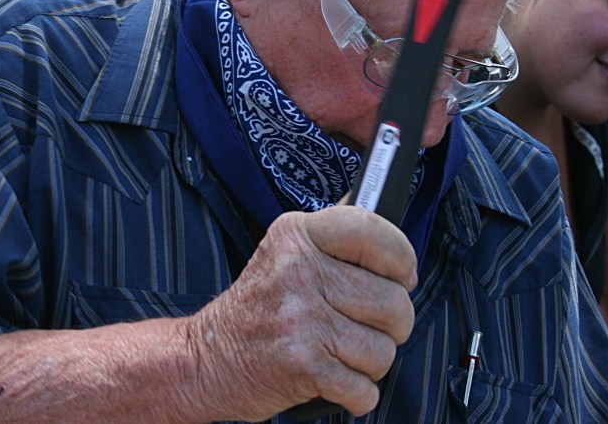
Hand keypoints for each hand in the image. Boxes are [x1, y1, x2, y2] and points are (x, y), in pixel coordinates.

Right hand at [183, 205, 416, 420]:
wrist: (205, 358)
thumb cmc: (257, 310)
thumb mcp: (285, 254)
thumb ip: (334, 237)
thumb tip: (381, 213)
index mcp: (296, 236)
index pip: (371, 230)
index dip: (401, 257)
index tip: (403, 276)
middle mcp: (297, 271)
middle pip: (393, 301)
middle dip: (392, 325)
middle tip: (365, 327)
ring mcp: (300, 318)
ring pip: (384, 349)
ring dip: (370, 363)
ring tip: (340, 354)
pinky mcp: (302, 364)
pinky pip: (366, 388)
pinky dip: (356, 394)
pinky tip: (332, 379)